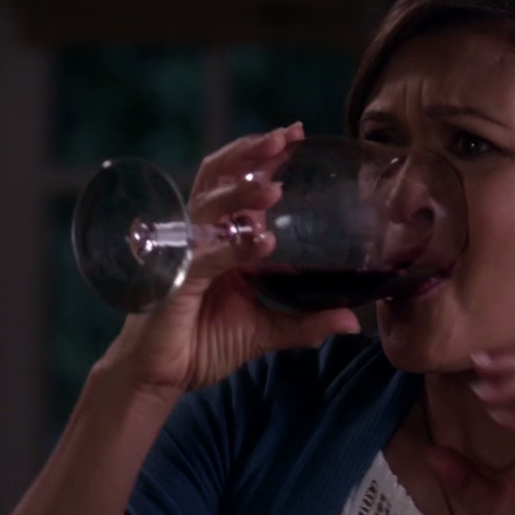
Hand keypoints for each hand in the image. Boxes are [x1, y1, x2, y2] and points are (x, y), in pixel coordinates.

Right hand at [96, 123, 360, 403]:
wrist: (161, 378)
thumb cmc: (202, 344)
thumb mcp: (265, 330)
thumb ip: (307, 322)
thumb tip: (353, 321)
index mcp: (222, 239)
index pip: (240, 184)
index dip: (263, 158)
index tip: (295, 136)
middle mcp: (201, 237)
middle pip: (218, 178)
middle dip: (250, 154)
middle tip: (285, 138)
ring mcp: (184, 255)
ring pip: (208, 208)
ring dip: (240, 193)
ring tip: (274, 187)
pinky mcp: (173, 281)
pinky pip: (204, 256)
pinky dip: (233, 247)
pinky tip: (261, 240)